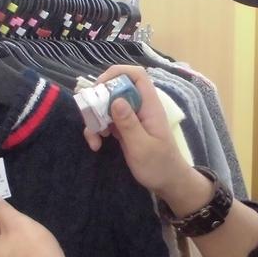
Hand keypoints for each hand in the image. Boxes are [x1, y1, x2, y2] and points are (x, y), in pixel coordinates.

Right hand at [83, 65, 194, 197]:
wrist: (168, 183)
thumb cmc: (159, 166)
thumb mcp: (142, 147)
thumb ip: (129, 124)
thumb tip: (115, 100)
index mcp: (150, 106)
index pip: (137, 75)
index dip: (117, 73)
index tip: (99, 87)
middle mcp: (140, 107)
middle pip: (116, 89)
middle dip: (98, 101)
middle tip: (89, 116)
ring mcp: (132, 118)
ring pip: (107, 106)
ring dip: (95, 119)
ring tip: (95, 139)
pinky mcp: (125, 129)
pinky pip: (106, 121)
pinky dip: (98, 131)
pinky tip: (96, 145)